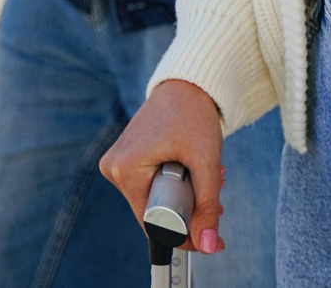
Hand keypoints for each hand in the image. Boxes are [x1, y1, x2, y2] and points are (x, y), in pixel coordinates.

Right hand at [99, 80, 227, 254]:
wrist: (187, 83)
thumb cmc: (193, 114)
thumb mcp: (205, 162)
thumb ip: (207, 206)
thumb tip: (208, 247)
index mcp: (123, 170)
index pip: (152, 222)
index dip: (184, 233)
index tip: (212, 234)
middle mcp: (113, 168)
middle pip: (155, 212)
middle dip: (189, 210)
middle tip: (217, 196)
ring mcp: (117, 164)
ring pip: (156, 200)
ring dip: (186, 197)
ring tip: (211, 178)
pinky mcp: (126, 160)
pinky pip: (151, 186)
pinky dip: (176, 185)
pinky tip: (194, 171)